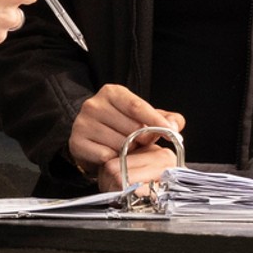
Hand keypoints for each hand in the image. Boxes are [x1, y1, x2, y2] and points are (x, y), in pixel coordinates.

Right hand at [68, 85, 184, 187]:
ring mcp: (82, 123)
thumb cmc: (121, 127)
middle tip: (140, 143)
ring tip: (125, 148)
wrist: (92, 141)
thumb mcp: (143, 117)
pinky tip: (112, 155)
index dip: (156, 121)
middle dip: (142, 139)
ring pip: (119, 144)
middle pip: (130, 127)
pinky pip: (105, 156)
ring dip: (127, 151)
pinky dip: (114, 159)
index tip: (171, 132)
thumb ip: (164, 118)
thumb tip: (176, 124)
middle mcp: (93, 105)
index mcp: (111, 93)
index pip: (136, 106)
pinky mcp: (76, 142)